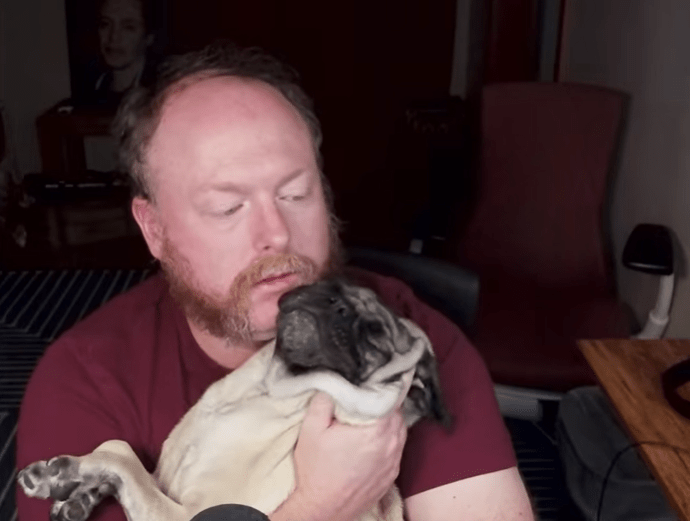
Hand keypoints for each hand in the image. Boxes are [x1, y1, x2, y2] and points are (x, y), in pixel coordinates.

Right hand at [287, 392, 406, 520]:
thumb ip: (324, 400)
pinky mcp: (391, 476)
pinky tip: (371, 441)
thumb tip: (335, 384)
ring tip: (369, 419)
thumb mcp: (311, 429)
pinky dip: (388, 442)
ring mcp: (393, 463)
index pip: (392, 398)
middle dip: (384, 403)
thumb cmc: (316, 471)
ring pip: (400, 432)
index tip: (373, 382)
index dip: (383, 386)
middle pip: (398, 413)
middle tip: (367, 399)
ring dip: (388, 423)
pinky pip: (397, 450)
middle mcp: (391, 446)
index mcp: (376, 431)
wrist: (321, 510)